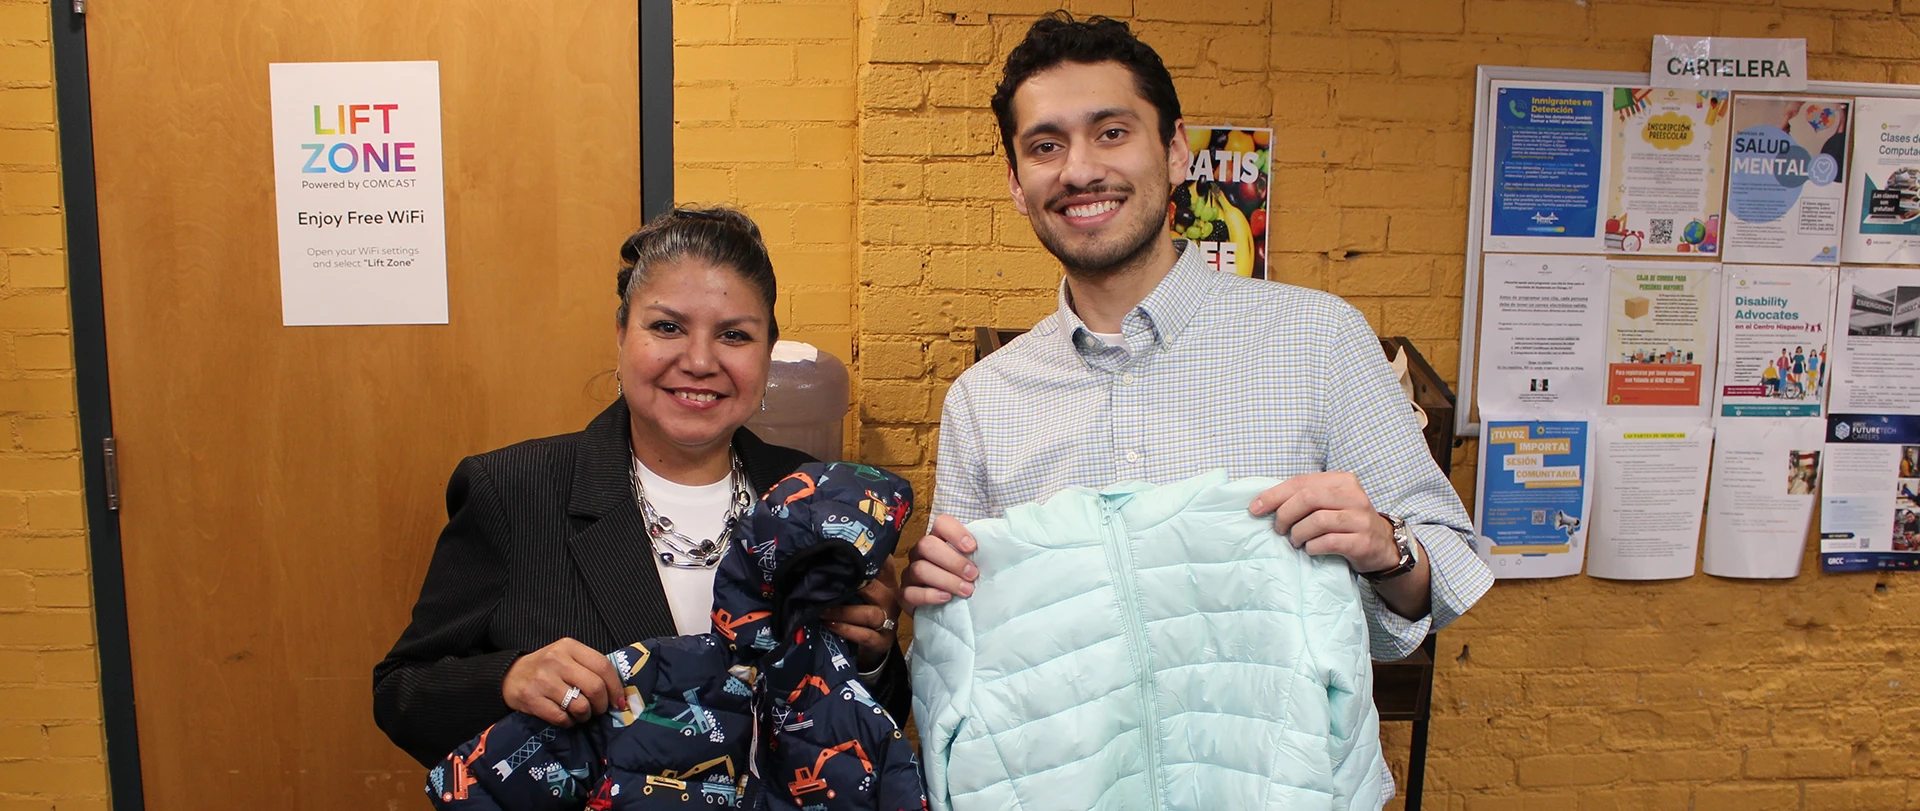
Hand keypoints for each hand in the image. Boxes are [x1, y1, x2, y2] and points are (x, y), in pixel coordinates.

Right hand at [502, 638, 625, 726]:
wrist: (509, 676)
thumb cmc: (546, 668)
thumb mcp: (567, 657)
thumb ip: (589, 668)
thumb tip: (618, 693)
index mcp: (569, 647)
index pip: (603, 666)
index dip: (616, 687)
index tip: (619, 701)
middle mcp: (556, 660)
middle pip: (595, 687)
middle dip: (602, 705)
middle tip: (599, 710)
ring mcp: (543, 680)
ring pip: (580, 706)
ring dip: (585, 715)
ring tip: (580, 713)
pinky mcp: (532, 699)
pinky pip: (562, 718)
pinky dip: (569, 722)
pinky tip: (566, 717)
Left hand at [823, 558, 901, 671]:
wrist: (872, 646)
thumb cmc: (863, 611)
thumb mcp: (862, 592)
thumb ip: (853, 575)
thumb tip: (831, 553)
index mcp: (888, 583)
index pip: (885, 564)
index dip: (870, 557)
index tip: (849, 549)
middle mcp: (891, 600)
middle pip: (875, 588)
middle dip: (851, 585)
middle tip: (826, 582)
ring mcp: (889, 622)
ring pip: (869, 614)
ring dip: (843, 612)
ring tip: (822, 610)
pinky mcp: (882, 642)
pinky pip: (865, 635)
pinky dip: (846, 630)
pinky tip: (831, 625)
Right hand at [902, 514, 976, 607]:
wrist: (947, 610)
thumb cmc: (963, 580)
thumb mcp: (973, 564)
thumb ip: (982, 553)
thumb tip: (1001, 543)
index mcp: (938, 539)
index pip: (941, 523)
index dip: (955, 532)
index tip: (973, 548)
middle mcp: (920, 553)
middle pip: (927, 545)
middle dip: (952, 560)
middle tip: (973, 575)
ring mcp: (910, 574)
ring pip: (920, 569)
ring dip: (946, 580)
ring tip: (966, 591)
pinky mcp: (905, 595)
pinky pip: (909, 593)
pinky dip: (929, 595)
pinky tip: (945, 598)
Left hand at [1249, 472, 1398, 572]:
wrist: (1382, 545)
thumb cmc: (1346, 522)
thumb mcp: (1329, 502)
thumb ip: (1304, 497)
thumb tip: (1263, 503)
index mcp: (1342, 480)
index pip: (1302, 482)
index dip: (1274, 495)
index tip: (1255, 508)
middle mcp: (1354, 496)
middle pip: (1308, 498)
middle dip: (1285, 515)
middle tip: (1278, 529)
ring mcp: (1360, 519)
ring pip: (1317, 521)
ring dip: (1298, 534)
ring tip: (1295, 541)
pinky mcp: (1363, 541)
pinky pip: (1329, 542)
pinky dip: (1313, 547)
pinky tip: (1310, 549)